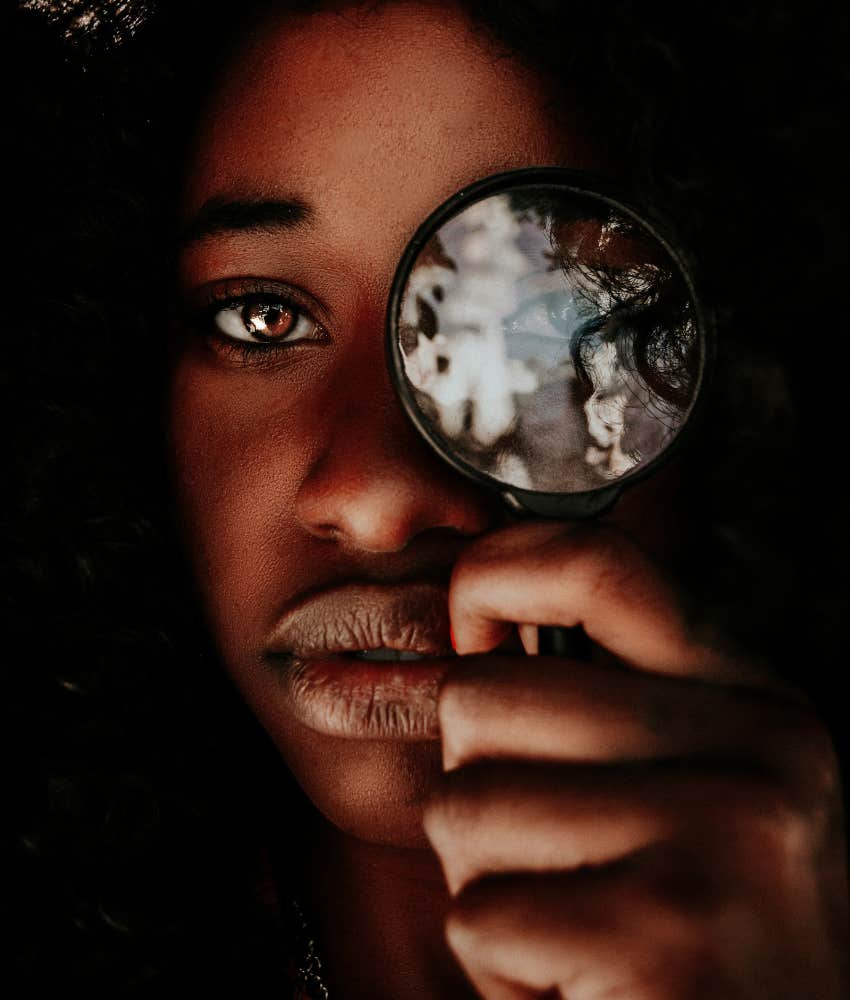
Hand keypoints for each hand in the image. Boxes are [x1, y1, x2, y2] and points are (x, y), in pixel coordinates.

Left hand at [423, 522, 848, 998]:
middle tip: (545, 848)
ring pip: (463, 805)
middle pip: (483, 695)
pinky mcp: (666, 938)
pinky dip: (497, 962)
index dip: (494, 574)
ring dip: (482, 879)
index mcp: (751, 694)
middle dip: (472, 781)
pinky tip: (574, 979)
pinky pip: (479, 915)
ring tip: (569, 916)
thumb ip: (597, 695)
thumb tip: (473, 625)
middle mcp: (754, 750)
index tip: (467, 627)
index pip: (594, 565)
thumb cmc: (698, 921)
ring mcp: (720, 838)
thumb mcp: (681, 778)